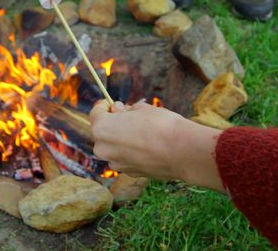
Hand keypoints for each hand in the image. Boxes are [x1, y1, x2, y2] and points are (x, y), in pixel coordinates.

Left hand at [90, 100, 224, 190]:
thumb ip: (125, 110)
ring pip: (114, 147)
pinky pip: (125, 158)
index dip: (104, 106)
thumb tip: (121, 112)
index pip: (95, 113)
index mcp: (102, 129)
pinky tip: (148, 147)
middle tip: (129, 116)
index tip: (111, 103)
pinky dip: (132, 152)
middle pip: (103, 132)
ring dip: (122, 139)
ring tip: (141, 132)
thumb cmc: (161, 125)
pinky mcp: (129, 173)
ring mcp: (116, 163)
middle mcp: (103, 149)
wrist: (182, 151)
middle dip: (113, 123)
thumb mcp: (141, 109)